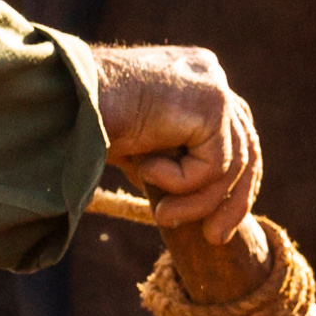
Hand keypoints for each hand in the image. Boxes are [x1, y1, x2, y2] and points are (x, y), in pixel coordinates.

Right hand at [84, 42, 262, 245]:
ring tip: (163, 215)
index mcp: (195, 81)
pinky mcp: (212, 102)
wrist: (69, 97)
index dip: (228, 184)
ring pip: (233, 164)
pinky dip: (181, 182)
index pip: (233, 137)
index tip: (214, 224)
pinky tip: (147, 171)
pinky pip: (215, 164)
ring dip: (197, 201)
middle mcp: (210, 77)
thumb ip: (169, 161)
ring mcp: (215, 86)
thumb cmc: (88, 120)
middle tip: (214, 238)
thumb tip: (185, 201)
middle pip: (246, 149)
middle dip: (231, 201)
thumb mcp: (137, 145)